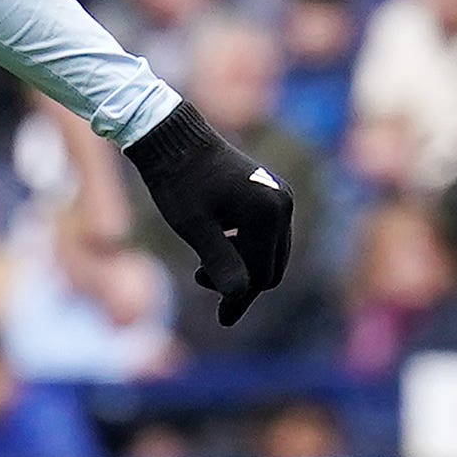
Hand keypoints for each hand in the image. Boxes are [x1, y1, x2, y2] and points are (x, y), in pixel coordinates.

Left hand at [119, 103, 293, 327]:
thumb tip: (240, 295)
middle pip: (270, 266)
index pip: (261, 274)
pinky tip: (215, 246)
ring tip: (201, 266)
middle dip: (241, 282)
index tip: (222, 319)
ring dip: (242, 266)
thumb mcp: (193, 227)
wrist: (174, 138)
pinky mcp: (270, 194)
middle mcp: (282, 204)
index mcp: (268, 213)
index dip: (240, 299)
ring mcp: (279, 197)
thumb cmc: (178, 182)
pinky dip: (245, 248)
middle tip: (200, 280)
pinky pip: (265, 236)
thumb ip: (219, 261)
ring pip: (269, 252)